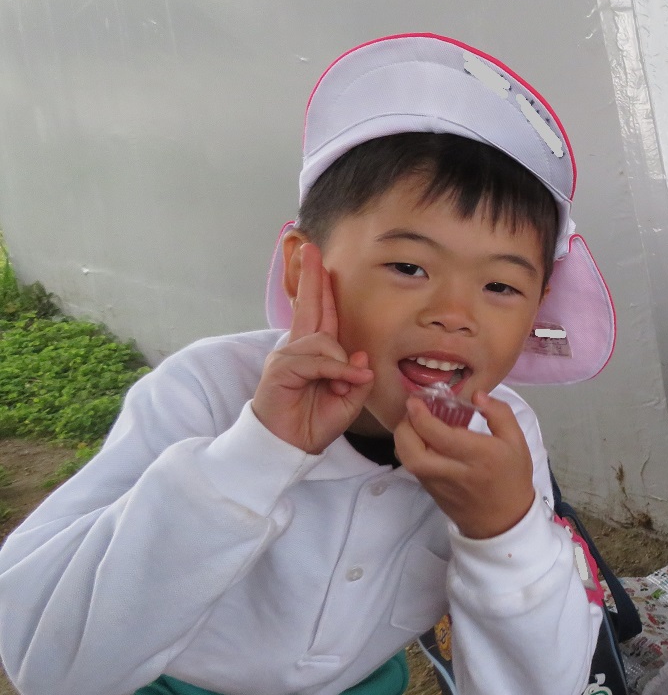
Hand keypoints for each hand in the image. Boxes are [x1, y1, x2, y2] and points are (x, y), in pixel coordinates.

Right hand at [253, 242, 374, 452]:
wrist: (290, 446)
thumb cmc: (316, 421)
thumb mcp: (349, 398)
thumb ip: (357, 375)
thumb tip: (359, 353)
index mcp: (316, 352)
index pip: (321, 313)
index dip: (321, 288)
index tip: (320, 262)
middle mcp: (299, 348)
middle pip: (308, 305)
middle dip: (310, 277)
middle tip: (310, 248)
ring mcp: (287, 356)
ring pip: (324, 341)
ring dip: (341, 365)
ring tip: (343, 388)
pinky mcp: (281, 369)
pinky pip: (316, 360)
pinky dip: (334, 372)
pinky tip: (340, 385)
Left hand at [396, 392, 536, 538]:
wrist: (504, 520)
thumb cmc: (512, 476)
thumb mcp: (517, 441)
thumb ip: (499, 413)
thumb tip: (476, 395)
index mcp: (480, 456)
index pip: (441, 436)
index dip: (422, 416)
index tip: (416, 400)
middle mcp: (455, 471)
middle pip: (414, 451)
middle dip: (405, 426)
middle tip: (411, 409)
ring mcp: (439, 483)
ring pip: (408, 460)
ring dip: (403, 437)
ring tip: (412, 422)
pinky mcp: (431, 491)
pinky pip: (412, 467)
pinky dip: (408, 448)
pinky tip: (419, 437)